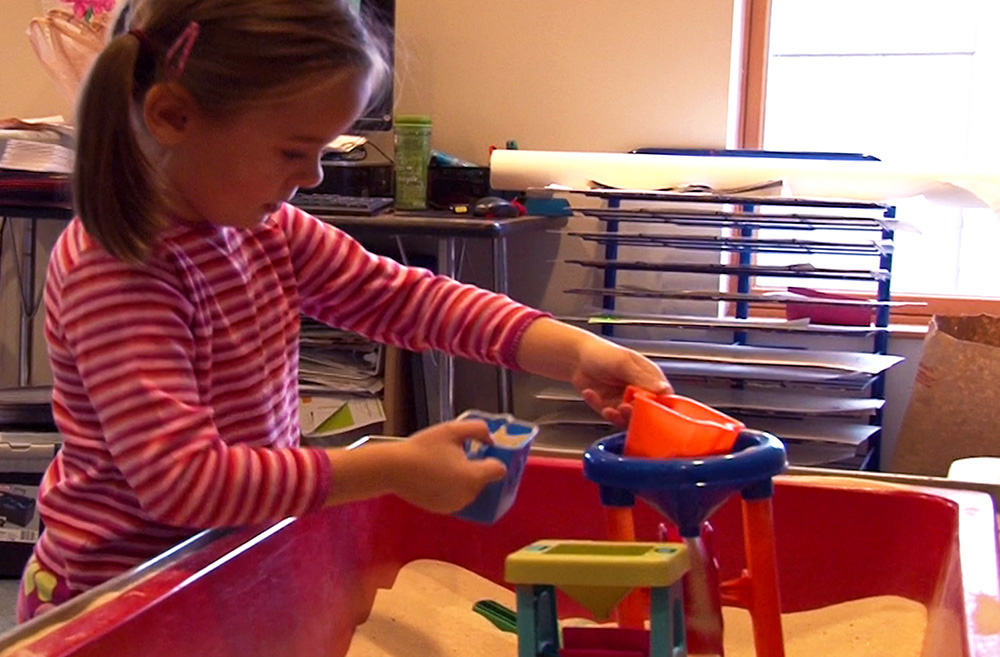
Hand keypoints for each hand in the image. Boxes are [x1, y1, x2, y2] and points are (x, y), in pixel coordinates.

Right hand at [390, 420, 506, 513]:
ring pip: (471, 489)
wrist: (394, 469)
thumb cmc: (423, 448)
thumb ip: (478, 429)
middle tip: (463, 453)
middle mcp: (468, 495)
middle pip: (485, 480)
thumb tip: (489, 439)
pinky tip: (439, 475)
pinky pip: (458, 497)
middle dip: (478, 467)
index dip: (494, 457)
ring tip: (448, 463)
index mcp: (474, 477)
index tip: (486, 451)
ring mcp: (456, 505)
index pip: (499, 469)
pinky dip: (454, 488)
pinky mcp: (443, 510)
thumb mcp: (453, 429)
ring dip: (466, 478)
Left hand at [573, 339, 671, 425]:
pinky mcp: (611, 409)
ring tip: (608, 409)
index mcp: (650, 378)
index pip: (663, 398)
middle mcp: (640, 392)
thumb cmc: (603, 353)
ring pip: (629, 419)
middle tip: (623, 408)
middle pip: (647, 413)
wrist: (577, 357)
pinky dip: (599, 408)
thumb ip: (641, 377)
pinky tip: (590, 393)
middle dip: (634, 413)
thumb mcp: (623, 363)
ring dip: (618, 416)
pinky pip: (609, 417)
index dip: (658, 406)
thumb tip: (663, 389)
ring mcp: (626, 402)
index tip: (647, 408)